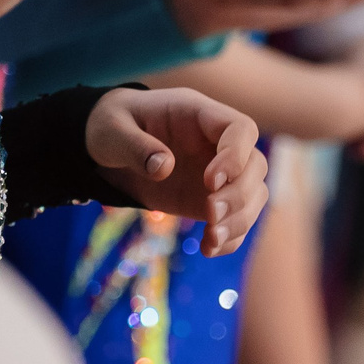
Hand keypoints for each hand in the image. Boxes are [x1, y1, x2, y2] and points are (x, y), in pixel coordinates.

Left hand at [87, 87, 268, 257]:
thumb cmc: (110, 128)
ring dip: (240, 220)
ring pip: (254, 194)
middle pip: (255, 165)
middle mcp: (215, 143)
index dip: (236, 155)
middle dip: (240, 194)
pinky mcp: (210, 199)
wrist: (108, 149)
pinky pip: (236, 219)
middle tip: (210, 214)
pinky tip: (208, 249)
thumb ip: (134, 146)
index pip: (240, 128)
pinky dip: (230, 238)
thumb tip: (163, 167)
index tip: (210, 181)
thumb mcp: (110, 131)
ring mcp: (217, 173)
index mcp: (197, 114)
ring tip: (211, 239)